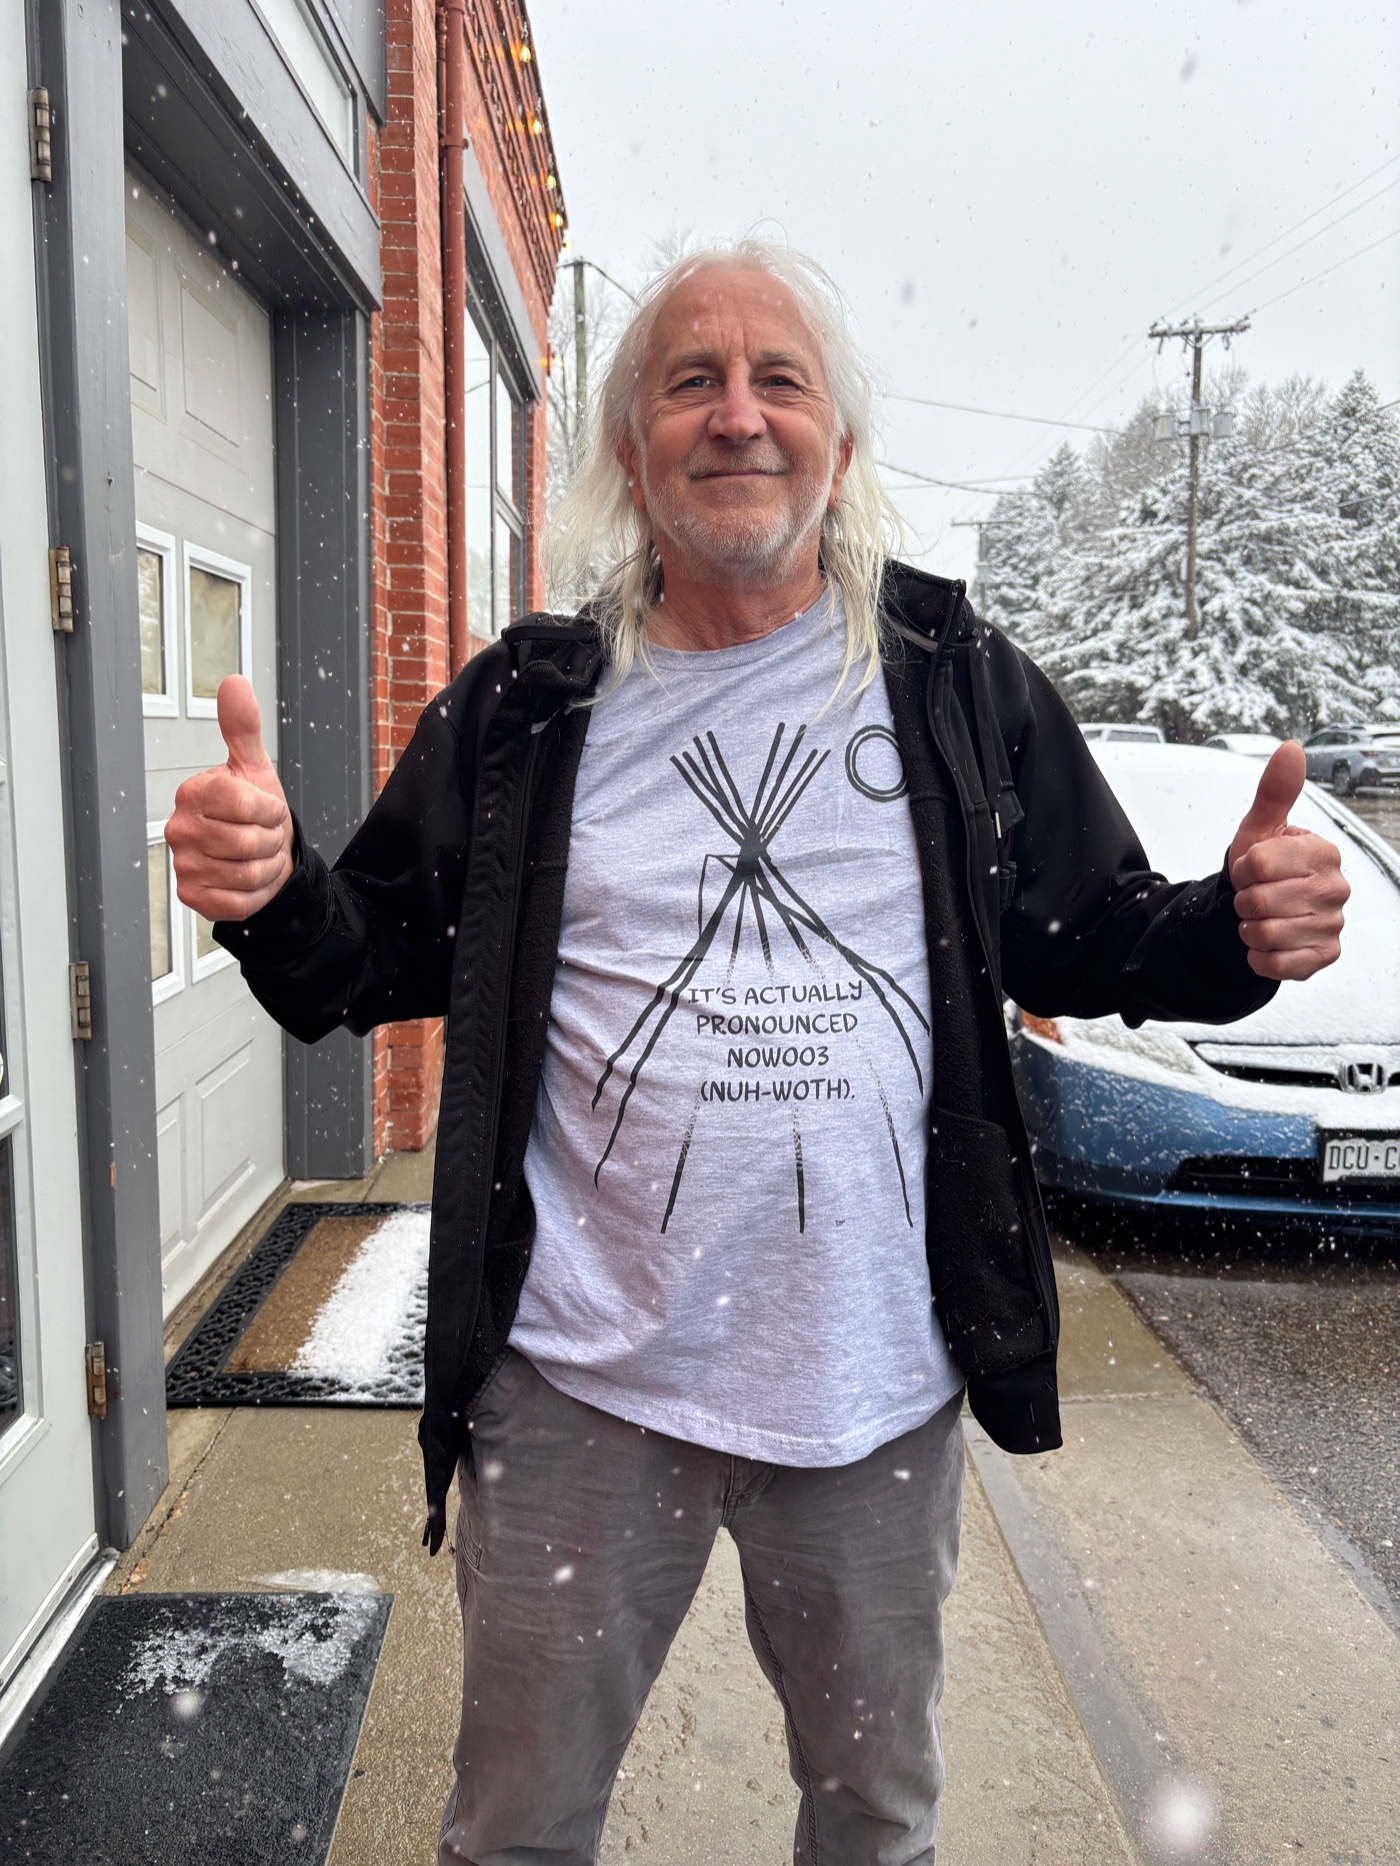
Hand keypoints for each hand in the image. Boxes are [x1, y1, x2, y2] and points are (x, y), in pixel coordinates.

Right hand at [165, 676, 293, 921]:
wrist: (262, 858)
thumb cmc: (257, 813)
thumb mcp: (255, 769)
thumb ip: (243, 728)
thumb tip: (233, 684)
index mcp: (194, 792)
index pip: (243, 803)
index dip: (269, 810)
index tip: (268, 810)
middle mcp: (180, 827)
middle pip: (248, 842)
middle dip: (271, 841)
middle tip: (264, 836)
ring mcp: (182, 863)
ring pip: (247, 873)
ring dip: (265, 868)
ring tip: (257, 857)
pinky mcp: (191, 895)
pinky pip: (237, 901)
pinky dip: (254, 894)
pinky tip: (247, 880)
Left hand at [1227, 741, 1348, 980]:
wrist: (1258, 911)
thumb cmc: (1261, 867)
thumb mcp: (1260, 827)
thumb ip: (1275, 791)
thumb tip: (1290, 749)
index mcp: (1323, 852)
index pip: (1258, 863)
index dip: (1241, 869)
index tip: (1250, 868)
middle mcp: (1336, 888)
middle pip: (1258, 900)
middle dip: (1242, 900)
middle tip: (1252, 896)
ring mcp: (1332, 924)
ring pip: (1264, 933)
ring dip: (1248, 928)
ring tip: (1259, 918)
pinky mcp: (1323, 956)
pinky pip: (1275, 963)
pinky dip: (1257, 956)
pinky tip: (1265, 943)